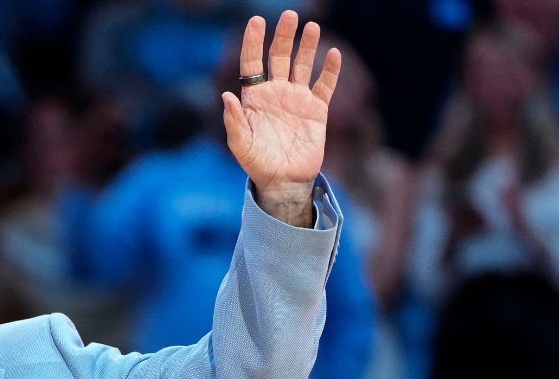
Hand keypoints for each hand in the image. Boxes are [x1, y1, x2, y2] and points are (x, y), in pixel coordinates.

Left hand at [222, 10, 340, 224]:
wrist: (284, 181)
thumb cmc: (257, 164)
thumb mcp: (241, 145)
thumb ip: (234, 121)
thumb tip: (226, 96)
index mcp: (254, 97)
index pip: (252, 63)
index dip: (254, 42)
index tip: (257, 21)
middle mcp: (276, 93)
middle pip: (279, 57)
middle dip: (283, 36)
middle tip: (289, 15)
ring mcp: (297, 99)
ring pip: (303, 65)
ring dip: (307, 46)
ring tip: (311, 27)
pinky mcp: (317, 110)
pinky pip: (325, 85)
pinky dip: (330, 71)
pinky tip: (333, 55)